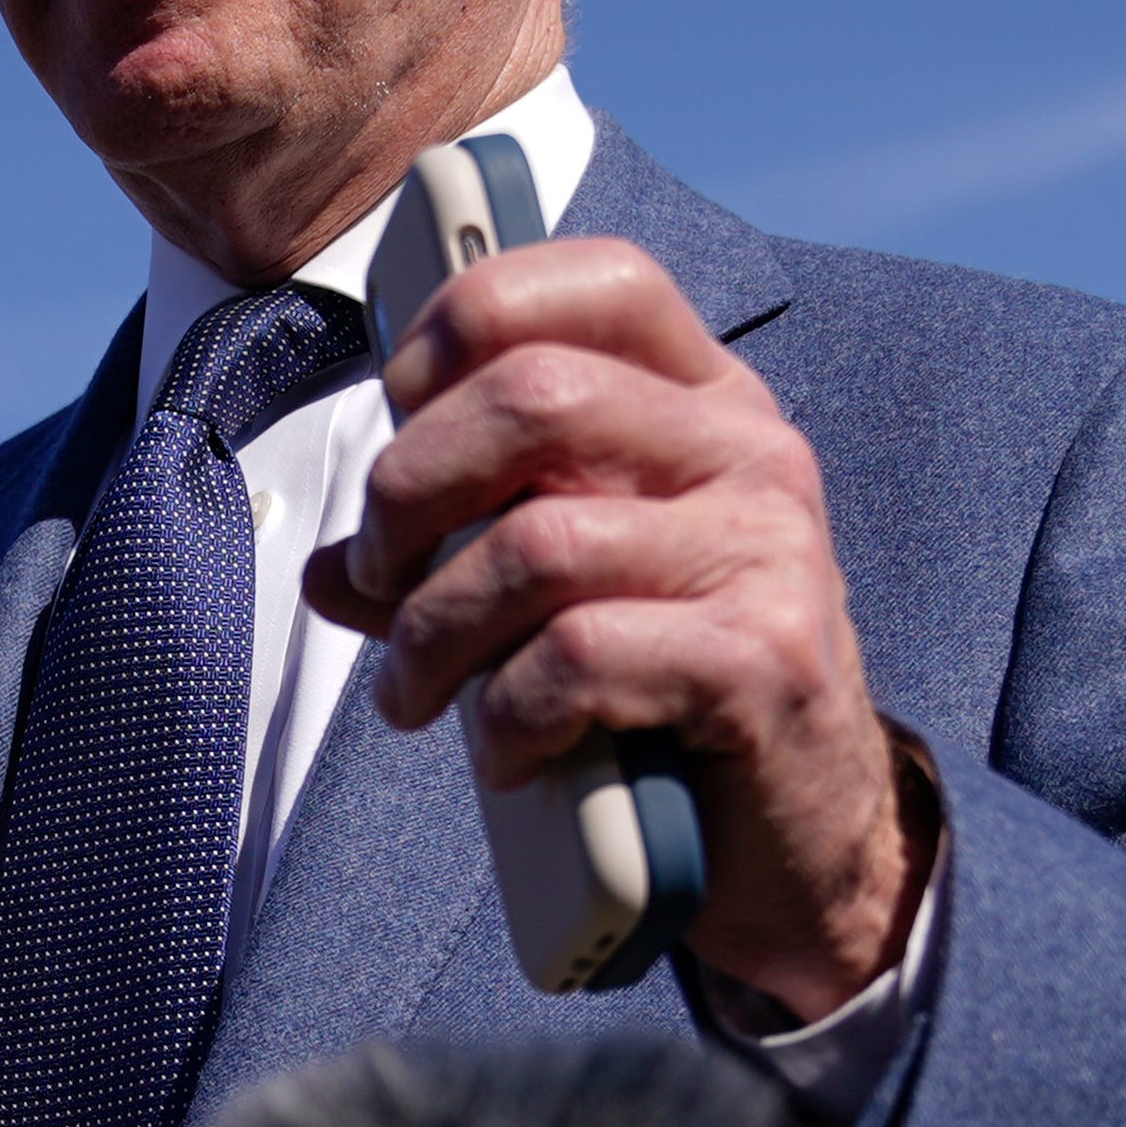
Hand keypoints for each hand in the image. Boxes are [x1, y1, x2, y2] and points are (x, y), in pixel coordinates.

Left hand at [302, 241, 931, 1025]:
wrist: (801, 846)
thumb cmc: (662, 698)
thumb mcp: (561, 594)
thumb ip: (456, 555)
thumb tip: (323, 565)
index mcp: (703, 402)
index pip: (591, 280)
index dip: (462, 325)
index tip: (399, 414)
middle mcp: (749, 452)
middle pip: (531, 396)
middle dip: (406, 493)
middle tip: (375, 580)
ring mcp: (768, 552)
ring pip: (533, 542)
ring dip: (430, 632)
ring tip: (417, 692)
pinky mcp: (763, 661)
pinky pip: (577, 656)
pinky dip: (505, 715)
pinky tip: (508, 752)